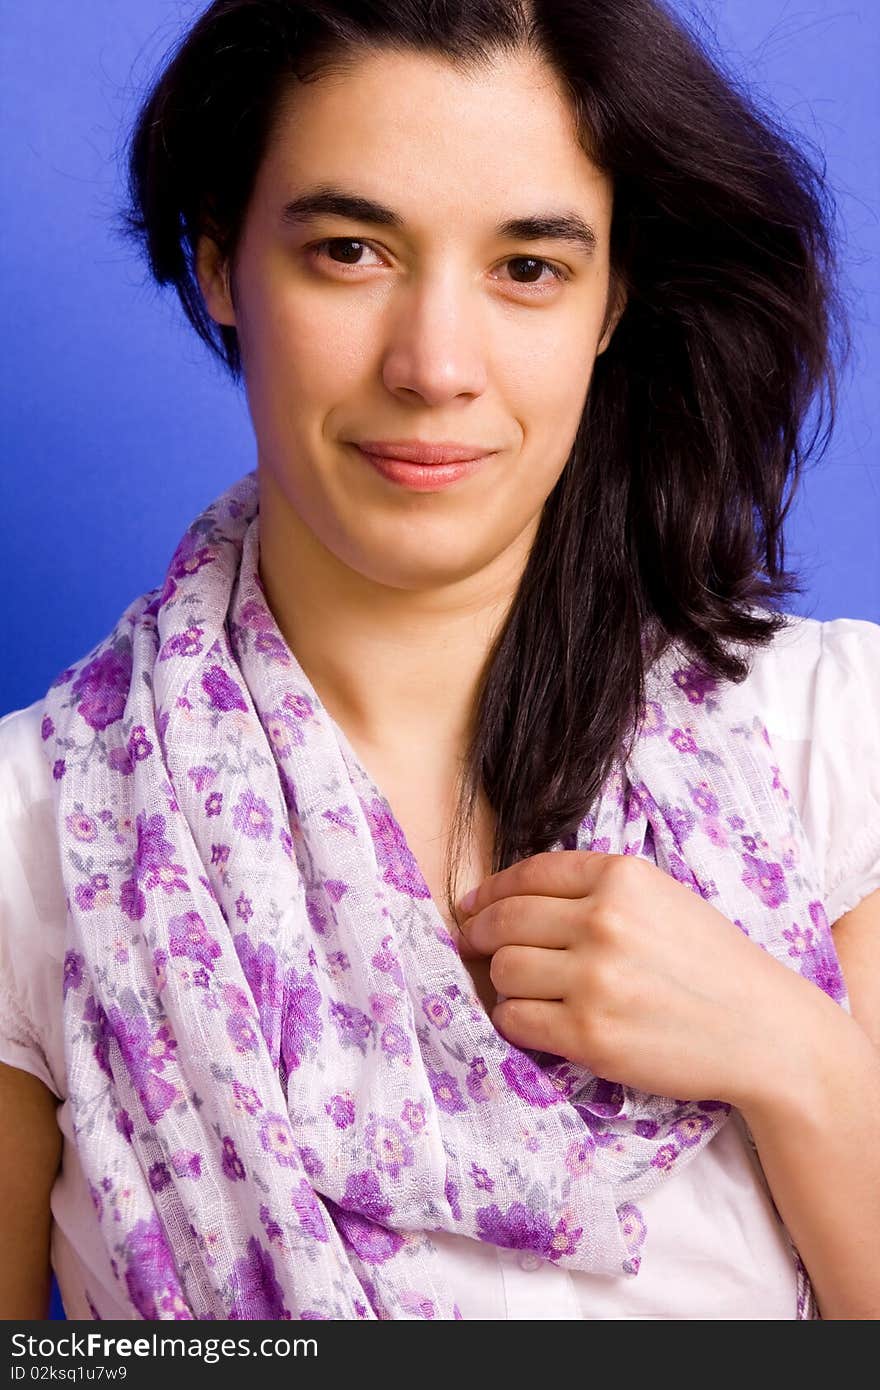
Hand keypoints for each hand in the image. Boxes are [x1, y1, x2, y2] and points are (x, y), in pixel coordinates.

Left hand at [457, 850, 823, 1109]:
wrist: (762, 1030)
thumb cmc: (712, 964)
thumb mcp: (662, 898)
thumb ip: (596, 890)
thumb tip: (512, 898)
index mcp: (621, 877)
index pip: (528, 874)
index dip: (491, 891)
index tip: (473, 906)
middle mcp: (603, 920)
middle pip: (505, 922)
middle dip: (482, 934)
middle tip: (474, 944)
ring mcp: (594, 978)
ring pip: (503, 970)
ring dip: (504, 981)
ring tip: (524, 989)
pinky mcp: (589, 1032)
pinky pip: (516, 1019)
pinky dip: (515, 1020)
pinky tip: (535, 1020)